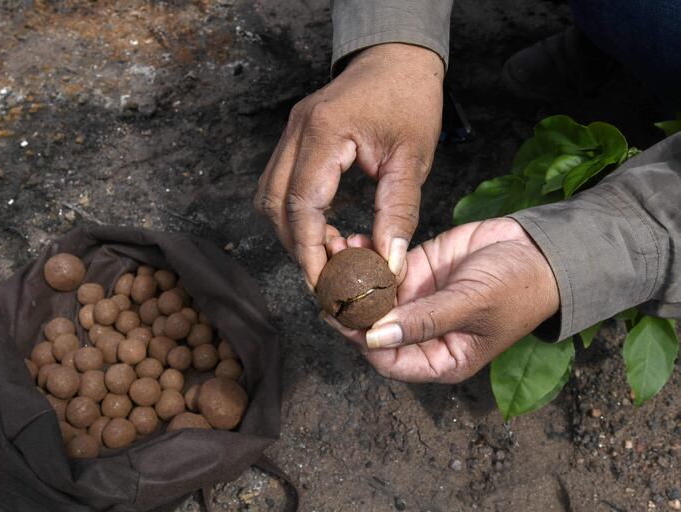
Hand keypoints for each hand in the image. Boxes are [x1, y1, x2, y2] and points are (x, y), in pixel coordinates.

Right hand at [254, 43, 443, 287]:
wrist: (399, 58)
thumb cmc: (411, 100)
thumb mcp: (414, 159)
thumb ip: (398, 213)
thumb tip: (387, 262)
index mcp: (326, 131)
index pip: (301, 204)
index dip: (309, 251)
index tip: (324, 283)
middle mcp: (298, 130)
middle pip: (274, 204)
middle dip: (297, 247)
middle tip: (327, 275)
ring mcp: (291, 131)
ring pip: (269, 196)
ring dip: (292, 232)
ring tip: (327, 253)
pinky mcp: (295, 137)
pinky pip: (279, 183)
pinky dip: (294, 213)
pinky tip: (322, 227)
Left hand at [323, 218, 559, 383]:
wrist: (539, 248)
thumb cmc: (517, 287)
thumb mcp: (471, 305)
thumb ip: (424, 321)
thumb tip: (375, 336)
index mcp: (439, 358)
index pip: (387, 359)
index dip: (361, 339)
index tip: (341, 313)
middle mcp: (420, 334)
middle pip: (371, 328)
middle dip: (347, 305)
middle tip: (325, 281)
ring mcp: (415, 302)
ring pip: (371, 296)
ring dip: (351, 277)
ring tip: (333, 252)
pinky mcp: (415, 272)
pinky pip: (381, 269)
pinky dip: (365, 256)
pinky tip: (352, 240)